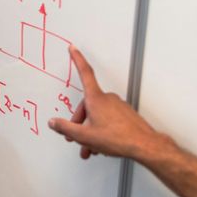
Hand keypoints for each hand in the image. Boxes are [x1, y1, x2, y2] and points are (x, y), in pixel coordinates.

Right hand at [48, 47, 173, 163]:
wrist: (143, 144)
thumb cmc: (118, 138)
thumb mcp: (85, 136)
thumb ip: (66, 128)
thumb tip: (53, 122)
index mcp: (96, 99)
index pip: (85, 73)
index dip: (77, 60)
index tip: (73, 49)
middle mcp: (107, 99)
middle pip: (87, 105)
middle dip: (80, 122)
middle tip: (76, 137)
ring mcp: (118, 106)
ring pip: (98, 115)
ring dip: (91, 130)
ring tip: (91, 147)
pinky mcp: (125, 114)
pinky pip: (108, 118)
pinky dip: (102, 130)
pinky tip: (102, 144)